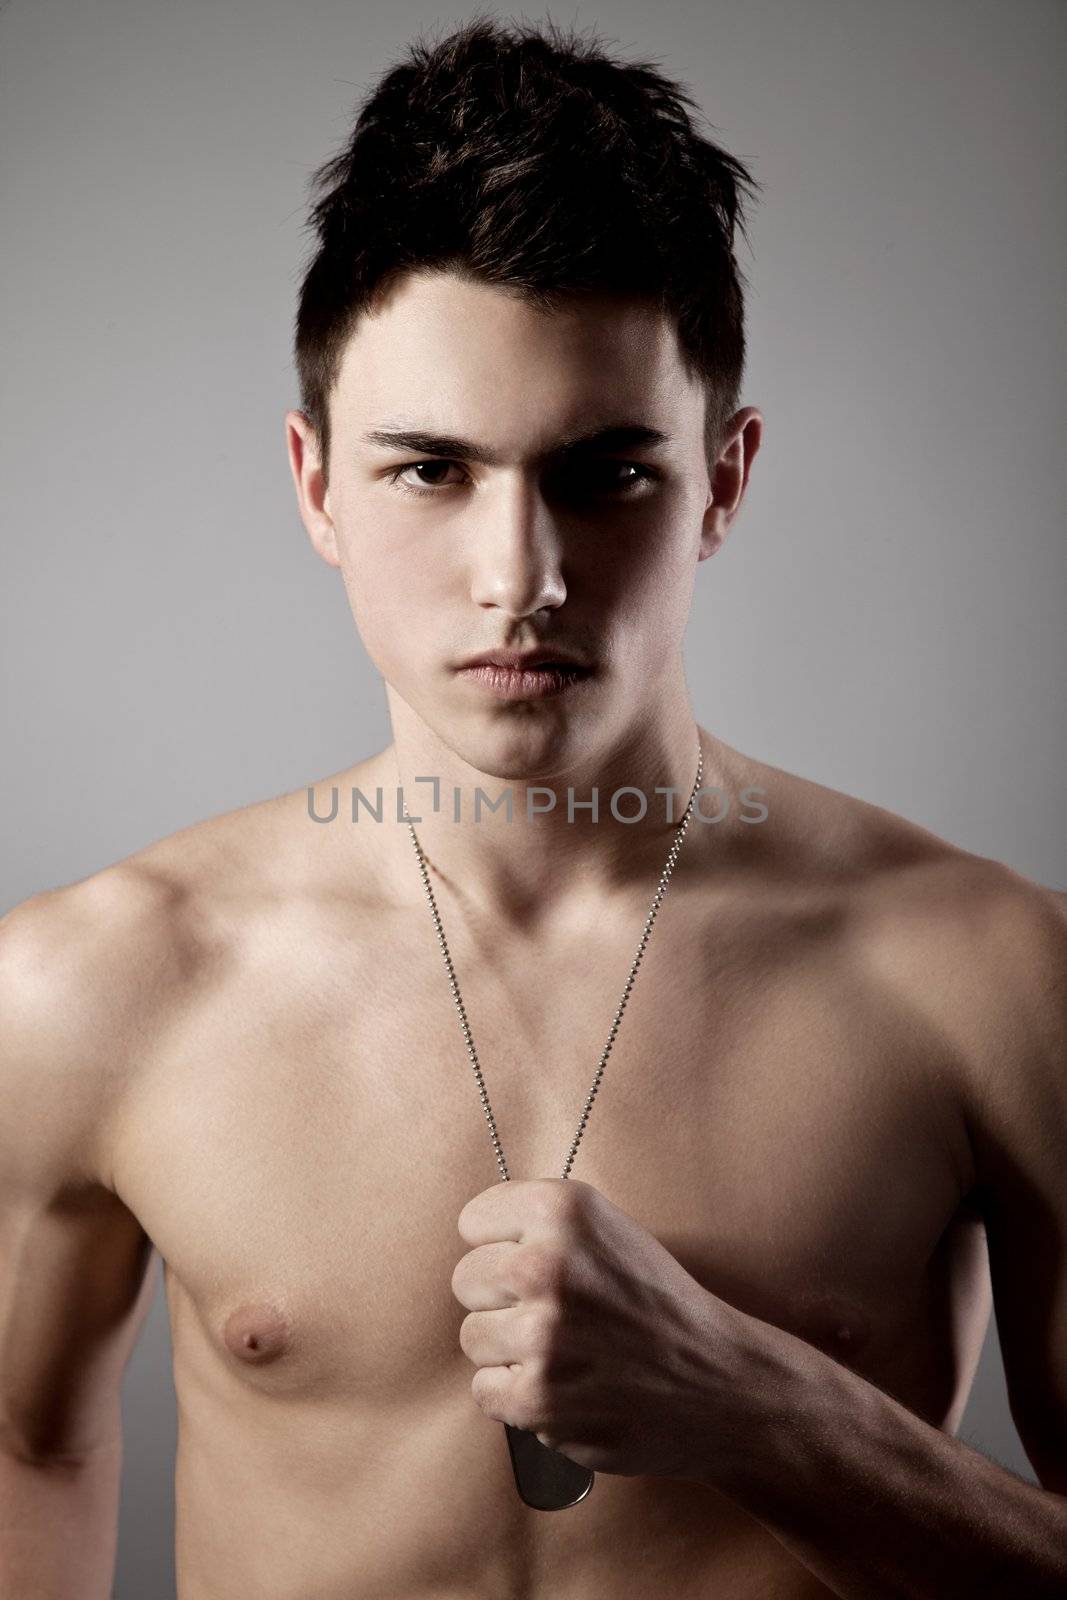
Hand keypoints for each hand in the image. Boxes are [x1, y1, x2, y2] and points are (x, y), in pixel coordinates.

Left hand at [451, 1177, 738, 1479]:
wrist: (720, 1381)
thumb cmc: (660, 1303)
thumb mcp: (609, 1229)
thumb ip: (542, 1225)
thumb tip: (474, 1238)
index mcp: (563, 1210)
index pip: (474, 1221)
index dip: (501, 1244)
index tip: (531, 1259)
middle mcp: (546, 1265)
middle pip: (466, 1279)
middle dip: (501, 1297)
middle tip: (552, 1311)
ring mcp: (540, 1336)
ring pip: (472, 1336)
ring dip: (507, 1348)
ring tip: (561, 1349)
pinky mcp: (537, 1399)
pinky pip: (484, 1390)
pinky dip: (515, 1394)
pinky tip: (560, 1384)